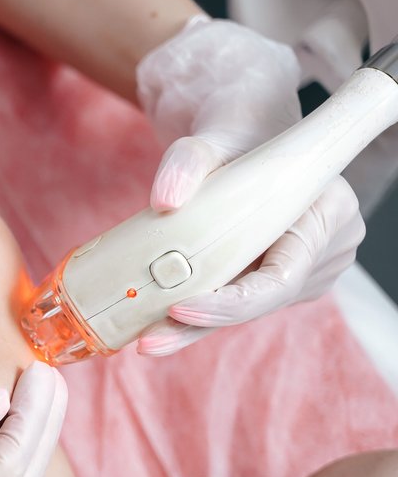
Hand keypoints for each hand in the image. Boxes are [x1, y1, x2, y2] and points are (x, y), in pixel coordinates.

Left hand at [134, 17, 365, 355]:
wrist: (241, 136)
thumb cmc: (233, 133)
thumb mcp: (209, 139)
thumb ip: (187, 162)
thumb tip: (165, 198)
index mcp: (328, 210)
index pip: (283, 278)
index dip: (232, 303)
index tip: (181, 308)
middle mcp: (330, 244)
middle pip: (263, 301)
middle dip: (203, 324)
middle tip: (148, 343)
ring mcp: (310, 265)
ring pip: (248, 308)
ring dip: (196, 327)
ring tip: (145, 337)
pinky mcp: (282, 276)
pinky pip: (240, 301)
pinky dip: (201, 313)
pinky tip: (158, 322)